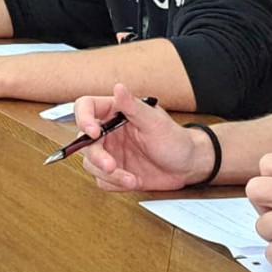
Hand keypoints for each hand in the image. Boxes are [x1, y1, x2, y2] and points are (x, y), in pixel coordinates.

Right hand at [78, 83, 207, 191]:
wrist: (187, 166)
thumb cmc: (175, 139)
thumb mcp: (155, 122)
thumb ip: (133, 106)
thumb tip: (118, 87)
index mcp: (115, 112)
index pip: (86, 107)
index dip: (83, 118)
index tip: (93, 132)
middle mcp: (109, 132)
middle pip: (84, 142)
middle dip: (97, 157)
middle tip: (111, 165)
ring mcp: (111, 153)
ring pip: (91, 164)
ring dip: (109, 175)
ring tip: (132, 178)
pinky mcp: (115, 172)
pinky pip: (103, 180)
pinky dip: (115, 184)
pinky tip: (134, 180)